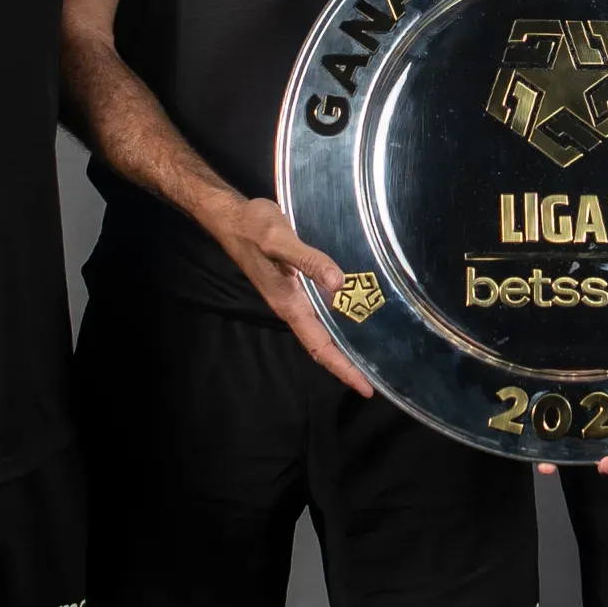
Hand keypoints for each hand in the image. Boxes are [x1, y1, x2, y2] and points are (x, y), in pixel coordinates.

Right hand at [207, 195, 373, 395]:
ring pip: (322, 328)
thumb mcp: (279, 240)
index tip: (364, 388)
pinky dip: (338, 318)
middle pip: (322, 344)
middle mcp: (292, 305)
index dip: (341, 368)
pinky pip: (321, 309)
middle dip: (347, 364)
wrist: (231, 218)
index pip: (318, 345)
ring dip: (344, 344)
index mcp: (289, 303)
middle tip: (375, 380)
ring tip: (372, 354)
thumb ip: (308, 260)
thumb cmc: (252, 228)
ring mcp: (293, 295)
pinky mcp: (295, 282)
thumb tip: (340, 283)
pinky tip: (355, 313)